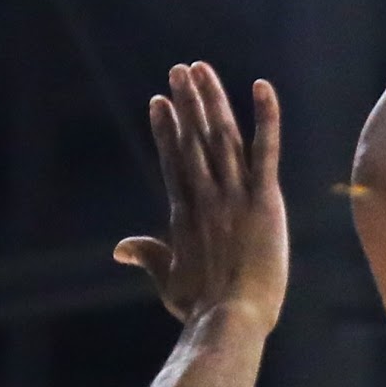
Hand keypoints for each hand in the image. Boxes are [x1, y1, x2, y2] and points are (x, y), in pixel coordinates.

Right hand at [111, 61, 287, 329]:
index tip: (159, 102)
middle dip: (186, 102)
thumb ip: (149, 256)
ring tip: (200, 69)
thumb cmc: (200, 307)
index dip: (167, 129)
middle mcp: (206, 195)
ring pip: (222, 135)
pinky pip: (265, 149)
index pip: (174, 160)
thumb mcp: (168, 280)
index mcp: (185, 212)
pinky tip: (262, 86)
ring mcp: (234, 194)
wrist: (229, 318)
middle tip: (178, 70)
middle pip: (194, 138)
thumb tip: (120, 248)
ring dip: (212, 99)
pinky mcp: (263, 198)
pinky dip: (265, 117)